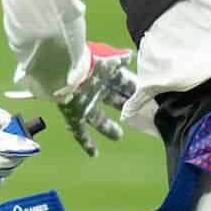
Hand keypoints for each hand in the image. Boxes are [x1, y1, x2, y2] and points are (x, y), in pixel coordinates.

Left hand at [52, 43, 135, 157]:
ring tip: (118, 137)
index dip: (135, 89)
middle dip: (124, 107)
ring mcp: (85, 103)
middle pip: (113, 101)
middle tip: (136, 117)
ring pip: (99, 119)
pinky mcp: (74, 115)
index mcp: (105, 73)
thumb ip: (120, 58)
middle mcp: (96, 89)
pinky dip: (87, 143)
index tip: (147, 97)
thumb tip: (131, 56)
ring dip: (109, 128)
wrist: (62, 66)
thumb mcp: (109, 57)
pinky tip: (94, 154)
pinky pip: (81, 132)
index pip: (124, 82)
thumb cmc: (88, 61)